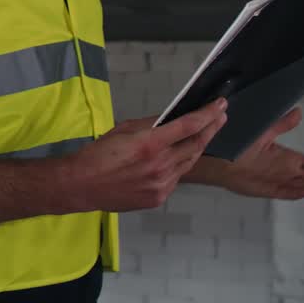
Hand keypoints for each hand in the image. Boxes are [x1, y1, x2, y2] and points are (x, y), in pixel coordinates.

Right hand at [65, 98, 227, 211]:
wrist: (83, 185)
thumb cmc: (99, 153)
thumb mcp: (124, 129)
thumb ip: (151, 125)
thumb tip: (172, 120)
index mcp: (150, 144)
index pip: (188, 126)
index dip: (208, 114)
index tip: (220, 105)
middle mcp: (161, 165)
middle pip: (196, 145)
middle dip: (211, 128)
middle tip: (221, 117)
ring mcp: (162, 184)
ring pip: (189, 163)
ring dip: (197, 147)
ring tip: (203, 135)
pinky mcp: (159, 198)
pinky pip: (176, 178)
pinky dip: (179, 166)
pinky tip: (176, 158)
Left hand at [200, 108, 303, 198]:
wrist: (216, 157)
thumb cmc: (238, 145)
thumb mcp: (264, 132)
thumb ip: (282, 124)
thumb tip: (299, 112)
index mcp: (288, 159)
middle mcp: (285, 171)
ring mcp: (277, 181)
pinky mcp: (266, 189)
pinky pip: (287, 191)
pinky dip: (300, 191)